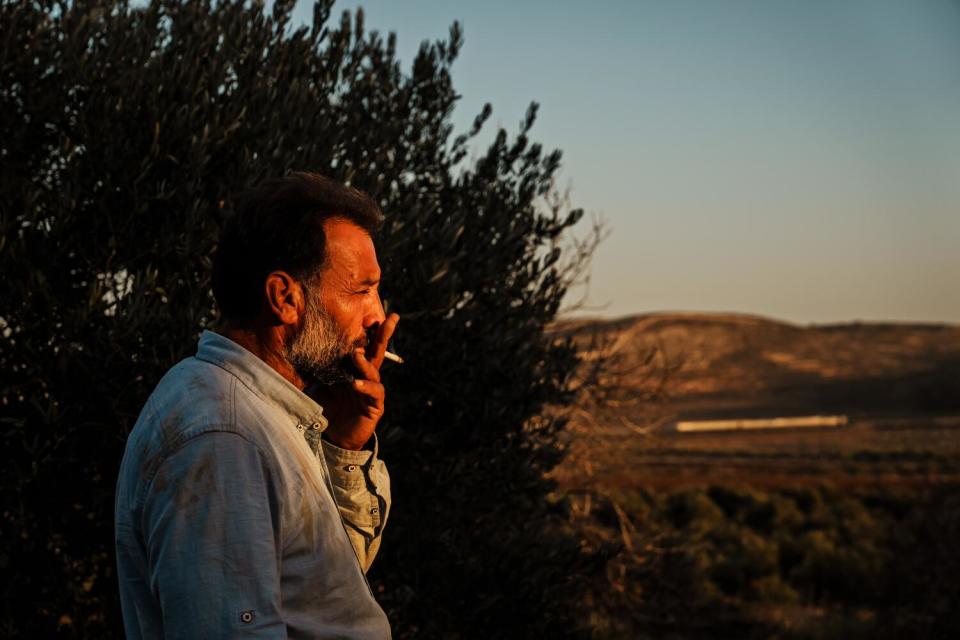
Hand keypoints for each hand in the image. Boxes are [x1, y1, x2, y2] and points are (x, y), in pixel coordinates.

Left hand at [314, 313, 399, 450]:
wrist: (334, 436)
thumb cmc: (328, 408)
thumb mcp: (321, 384)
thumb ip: (320, 369)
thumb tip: (304, 350)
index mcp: (355, 368)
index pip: (363, 345)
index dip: (368, 330)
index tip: (370, 313)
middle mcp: (367, 376)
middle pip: (377, 351)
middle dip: (384, 334)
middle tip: (391, 318)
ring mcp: (373, 391)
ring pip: (374, 371)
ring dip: (364, 362)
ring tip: (354, 355)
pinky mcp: (375, 406)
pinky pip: (374, 393)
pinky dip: (366, 387)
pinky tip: (356, 383)